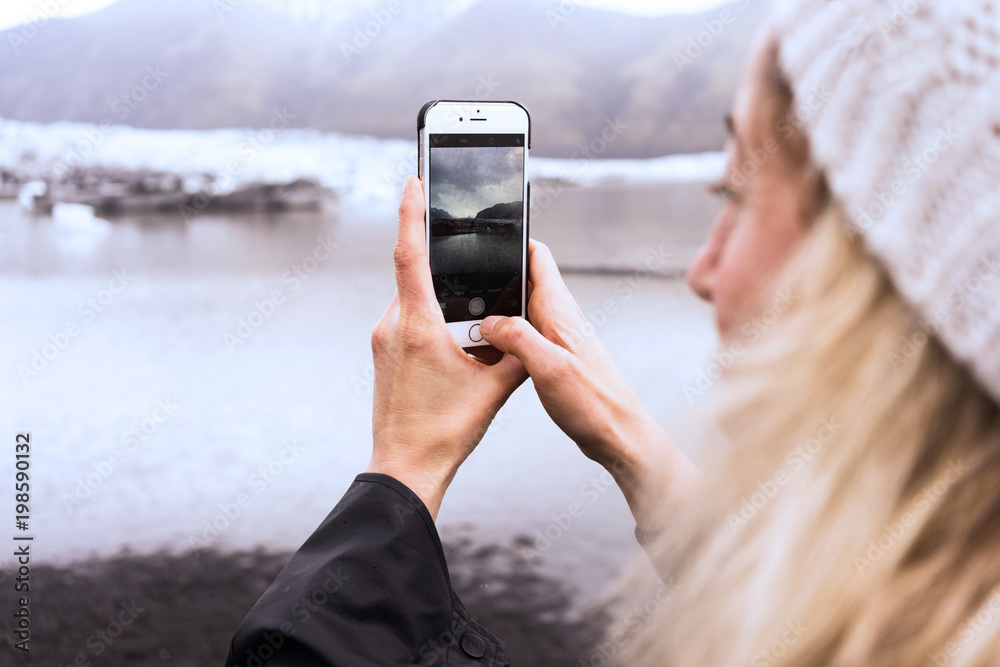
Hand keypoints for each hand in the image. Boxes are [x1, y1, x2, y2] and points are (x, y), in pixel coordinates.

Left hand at [367, 176, 527, 519]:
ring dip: (438, 295)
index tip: (414, 179)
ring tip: (466, 313)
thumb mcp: (495, 388)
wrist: (406, 466)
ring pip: (412, 299)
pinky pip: (407, 319)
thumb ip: (518, 352)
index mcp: (418, 326)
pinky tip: (453, 340)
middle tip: (460, 243)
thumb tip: (534, 329)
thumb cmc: (445, 431)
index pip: (410, 254)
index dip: (411, 212)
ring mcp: (382, 340)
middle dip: (440, 259)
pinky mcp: (382, 354)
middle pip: (415, 275)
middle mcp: (392, 326)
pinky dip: (430, 316)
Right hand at [480, 241, 699, 527]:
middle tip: (461, 281)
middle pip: (522, 281)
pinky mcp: (554, 357)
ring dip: (495, 309)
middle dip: (493, 276)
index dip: (514, 239)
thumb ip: (517, 337)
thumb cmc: (595, 404)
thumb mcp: (549, 368)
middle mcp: (559, 318)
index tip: (487, 231)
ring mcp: (557, 337)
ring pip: (519, 309)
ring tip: (466, 319)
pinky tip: (488, 351)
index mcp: (559, 310)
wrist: (618, 436)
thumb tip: (488, 321)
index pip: (537, 256)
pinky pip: (522, 335)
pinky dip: (502, 336)